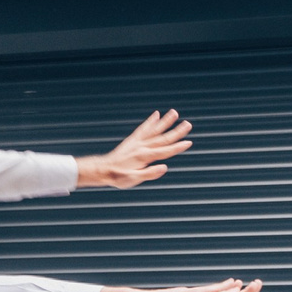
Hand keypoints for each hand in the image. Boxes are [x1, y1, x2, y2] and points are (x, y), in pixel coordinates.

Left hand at [77, 110, 191, 189]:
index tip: (189, 142)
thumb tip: (164, 167)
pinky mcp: (133, 140)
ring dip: (165, 122)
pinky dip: (150, 121)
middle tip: (188, 124)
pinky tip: (156, 114)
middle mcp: (142, 146)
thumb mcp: (133, 179)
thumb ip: (149, 173)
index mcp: (145, 156)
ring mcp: (138, 142)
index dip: (178, 147)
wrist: (103, 169)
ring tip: (174, 112)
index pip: (165, 151)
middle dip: (176, 132)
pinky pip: (143, 128)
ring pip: (154, 130)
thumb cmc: (118, 177)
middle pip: (163, 138)